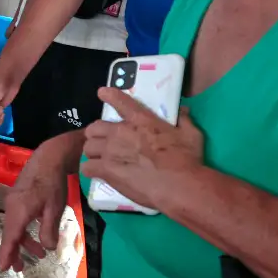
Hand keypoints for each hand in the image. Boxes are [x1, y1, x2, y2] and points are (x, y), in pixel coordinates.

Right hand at [0, 131, 85, 268]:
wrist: (49, 158)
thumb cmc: (52, 183)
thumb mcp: (55, 208)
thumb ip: (49, 230)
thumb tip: (48, 248)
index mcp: (19, 211)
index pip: (10, 237)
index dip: (7, 253)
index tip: (3, 268)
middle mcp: (11, 207)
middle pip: (9, 234)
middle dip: (14, 252)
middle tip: (20, 268)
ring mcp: (13, 201)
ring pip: (15, 227)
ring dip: (24, 241)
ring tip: (38, 253)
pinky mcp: (18, 198)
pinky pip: (17, 219)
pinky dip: (25, 230)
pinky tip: (37, 235)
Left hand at [81, 87, 205, 213]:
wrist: (179, 185)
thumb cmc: (186, 159)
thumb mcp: (191, 135)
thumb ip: (184, 120)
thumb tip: (184, 111)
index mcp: (141, 120)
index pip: (120, 102)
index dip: (109, 96)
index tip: (102, 93)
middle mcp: (121, 132)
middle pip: (94, 128)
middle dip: (97, 135)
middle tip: (105, 143)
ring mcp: (111, 151)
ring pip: (88, 147)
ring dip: (93, 153)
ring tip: (100, 160)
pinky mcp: (106, 170)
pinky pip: (86, 167)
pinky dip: (90, 170)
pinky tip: (98, 174)